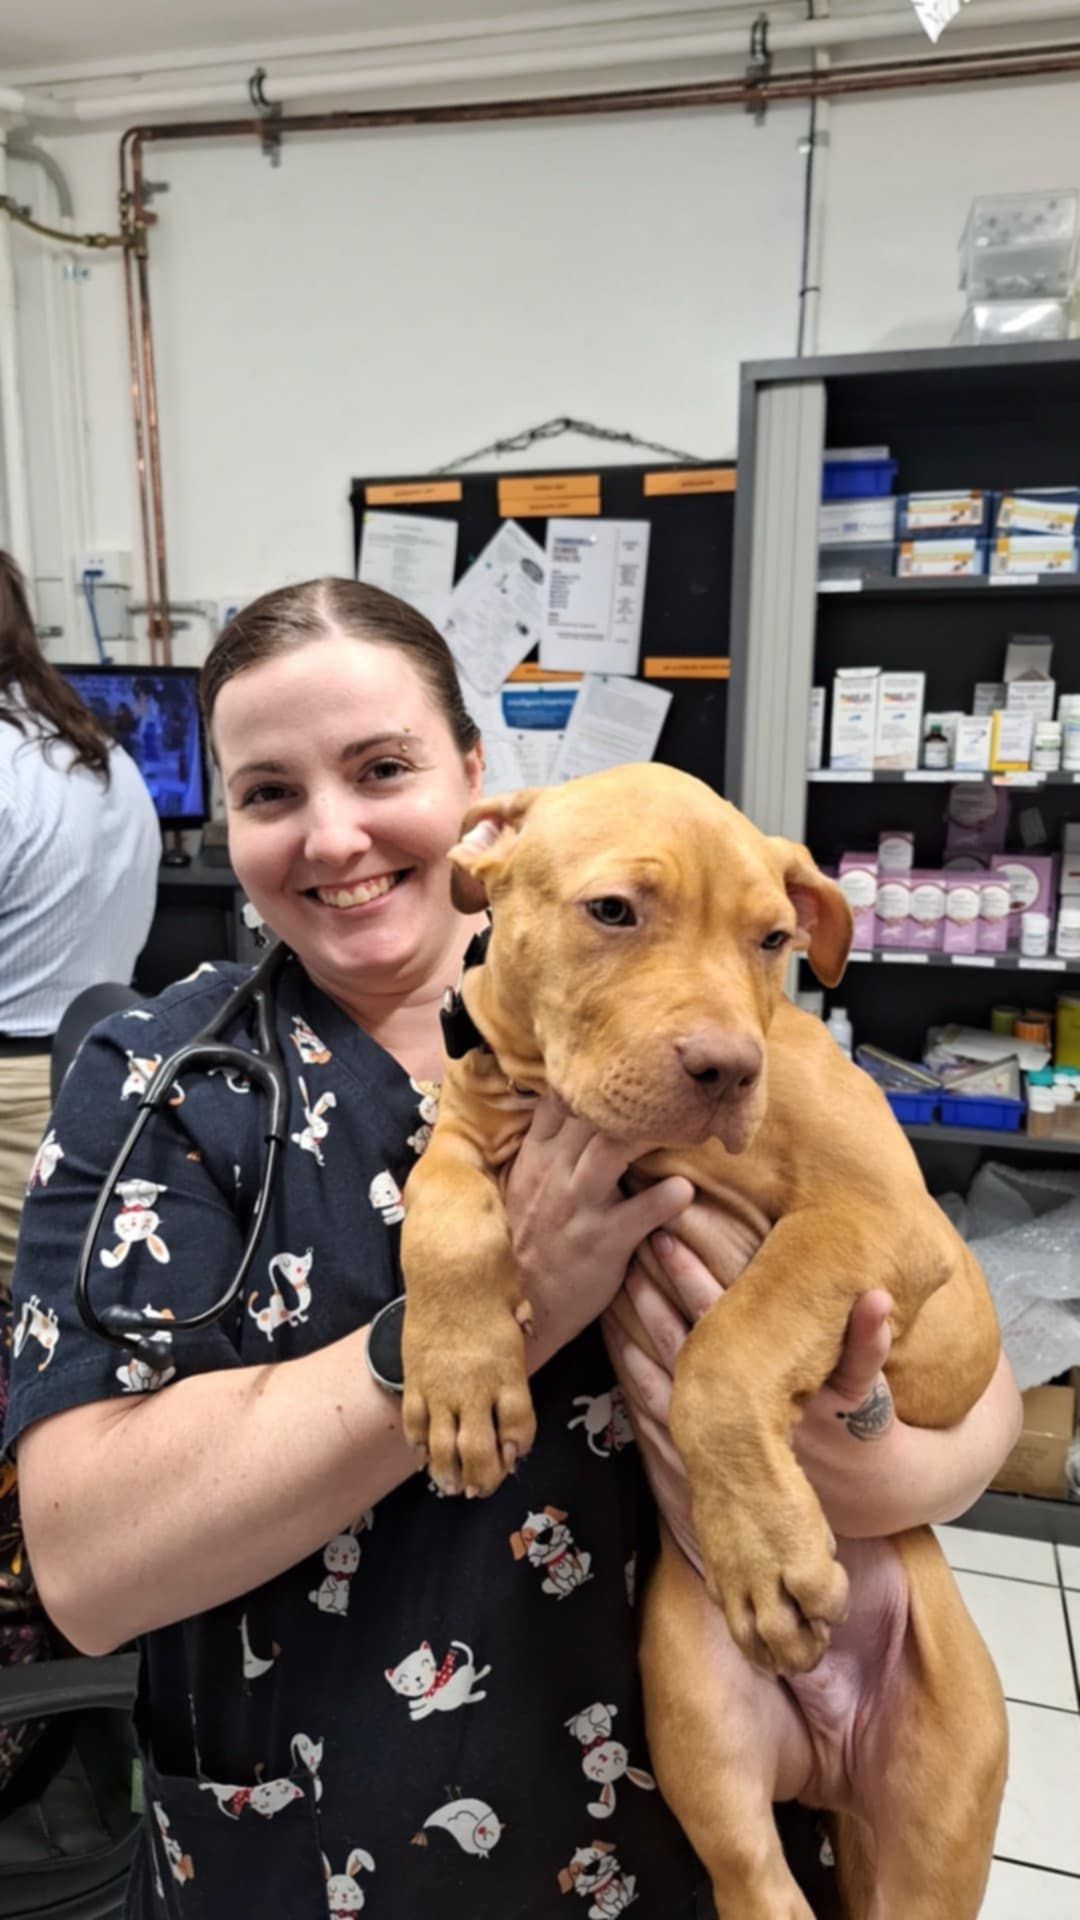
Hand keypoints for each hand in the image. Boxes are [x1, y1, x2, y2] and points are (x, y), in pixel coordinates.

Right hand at [502, 1095, 693, 1372]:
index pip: (559, 1100)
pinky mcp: (604, 1240)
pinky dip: (669, 1197)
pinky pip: (642, 1211)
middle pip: (593, 1113)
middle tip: (674, 1086)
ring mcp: (580, 1205)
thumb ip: (546, 1152)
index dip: (591, 1079)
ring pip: (615, 1149)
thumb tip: (573, 1112)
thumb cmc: (528, 1244)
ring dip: (653, 1132)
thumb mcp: (523, 1190)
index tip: (625, 1066)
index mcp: (536, 1158)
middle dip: (633, 1097)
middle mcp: (556, 1174)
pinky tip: (685, 1189)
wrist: (519, 1309)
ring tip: (687, 1124)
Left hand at [603, 1227, 895, 1554]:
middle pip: (677, 1344)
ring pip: (654, 1378)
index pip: (718, 1321)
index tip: (666, 1235)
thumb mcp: (868, 1392)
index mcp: (767, 1392)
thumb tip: (877, 1296)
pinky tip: (615, 1344)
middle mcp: (731, 1418)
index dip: (690, 1276)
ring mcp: (708, 1443)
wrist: (851, 1506)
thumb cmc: (859, 1435)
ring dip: (631, 1330)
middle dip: (651, 1294)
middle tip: (630, 1246)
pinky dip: (630, 1378)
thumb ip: (868, 1344)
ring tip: (615, 1284)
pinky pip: (649, 1416)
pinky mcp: (695, 1463)